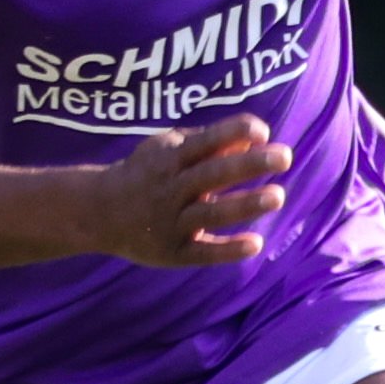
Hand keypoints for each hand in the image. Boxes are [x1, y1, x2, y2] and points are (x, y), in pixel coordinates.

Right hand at [88, 115, 290, 265]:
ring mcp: (170, 221)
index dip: (232, 133)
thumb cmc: (147, 172)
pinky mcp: (173, 251)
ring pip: (210, 213)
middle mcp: (170, 188)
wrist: (100, 211)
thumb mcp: (169, 149)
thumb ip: (209, 142)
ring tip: (278, 196)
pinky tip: (256, 243)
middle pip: (212, 175)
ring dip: (245, 204)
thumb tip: (257, 137)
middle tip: (284, 157)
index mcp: (169, 159)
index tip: (262, 131)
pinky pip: (203, 252)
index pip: (204, 142)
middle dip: (248, 165)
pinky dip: (228, 249)